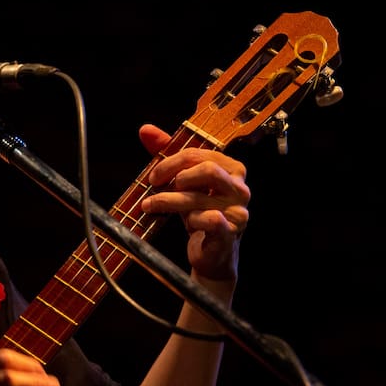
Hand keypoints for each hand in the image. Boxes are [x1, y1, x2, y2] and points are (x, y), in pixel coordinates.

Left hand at [136, 123, 249, 281]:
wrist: (212, 255)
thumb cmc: (198, 214)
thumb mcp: (183, 184)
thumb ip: (168, 156)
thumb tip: (145, 130)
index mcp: (232, 169)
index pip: (200, 154)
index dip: (171, 161)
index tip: (152, 175)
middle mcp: (240, 188)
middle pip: (207, 168)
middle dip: (174, 174)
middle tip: (154, 186)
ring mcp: (238, 210)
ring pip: (200, 196)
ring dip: (169, 200)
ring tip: (150, 205)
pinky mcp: (231, 232)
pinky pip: (208, 219)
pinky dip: (191, 220)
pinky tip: (186, 224)